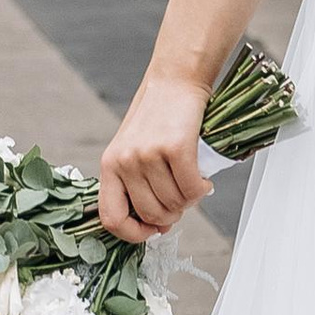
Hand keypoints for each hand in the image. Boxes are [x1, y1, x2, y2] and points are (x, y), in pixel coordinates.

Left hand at [100, 70, 213, 241]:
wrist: (175, 81)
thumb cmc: (158, 118)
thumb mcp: (135, 151)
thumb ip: (139, 186)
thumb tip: (157, 225)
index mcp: (109, 164)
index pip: (111, 218)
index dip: (133, 233)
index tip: (152, 230)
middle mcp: (124, 161)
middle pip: (150, 213)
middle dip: (171, 216)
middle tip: (182, 202)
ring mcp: (148, 154)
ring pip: (174, 203)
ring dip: (190, 201)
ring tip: (194, 185)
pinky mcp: (175, 147)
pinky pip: (193, 188)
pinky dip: (203, 190)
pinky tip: (205, 181)